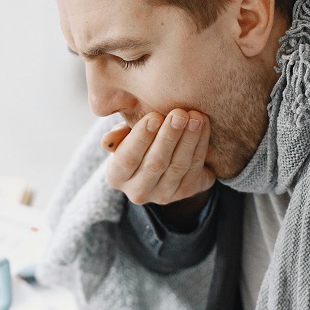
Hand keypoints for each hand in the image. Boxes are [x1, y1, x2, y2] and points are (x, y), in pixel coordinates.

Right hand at [101, 109, 215, 206]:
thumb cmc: (139, 140)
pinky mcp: (186, 192)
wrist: (163, 157)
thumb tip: (107, 141)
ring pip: (178, 166)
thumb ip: (118, 135)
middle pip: (155, 164)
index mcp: (116, 176)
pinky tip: (203, 125)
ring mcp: (164, 195)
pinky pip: (195, 168)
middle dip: (169, 137)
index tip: (154, 116)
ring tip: (195, 117)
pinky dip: (200, 145)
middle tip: (179, 114)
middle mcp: (138, 192)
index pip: (127, 158)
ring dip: (188, 140)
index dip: (141, 138)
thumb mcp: (125, 136)